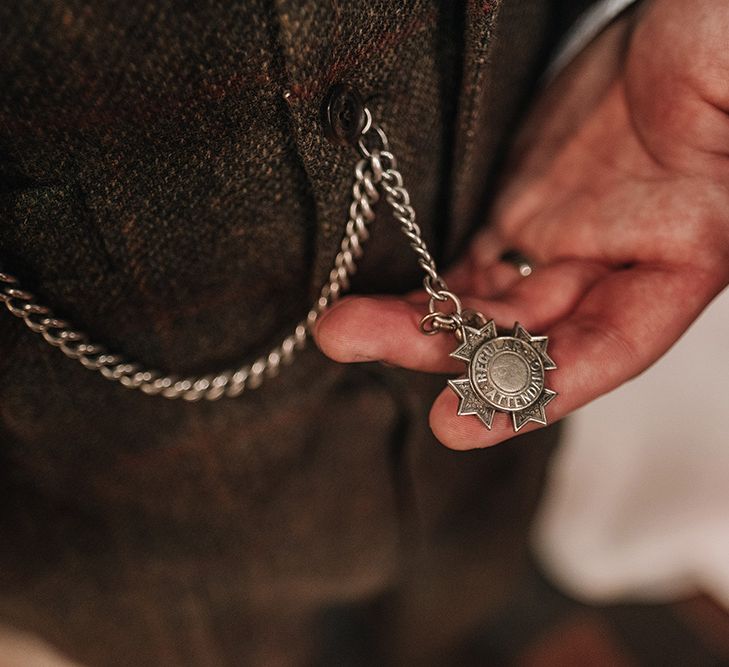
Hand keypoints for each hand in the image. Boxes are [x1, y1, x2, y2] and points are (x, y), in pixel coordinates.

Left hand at [314, 0, 728, 448]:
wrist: (683, 33)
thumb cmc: (722, 60)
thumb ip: (718, 165)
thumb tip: (710, 208)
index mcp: (682, 260)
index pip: (604, 348)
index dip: (535, 391)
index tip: (460, 419)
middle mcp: (611, 268)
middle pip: (524, 336)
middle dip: (444, 352)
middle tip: (361, 342)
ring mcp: (559, 242)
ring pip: (484, 307)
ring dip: (415, 324)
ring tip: (343, 327)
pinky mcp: (519, 213)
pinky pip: (469, 268)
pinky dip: (426, 292)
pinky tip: (377, 305)